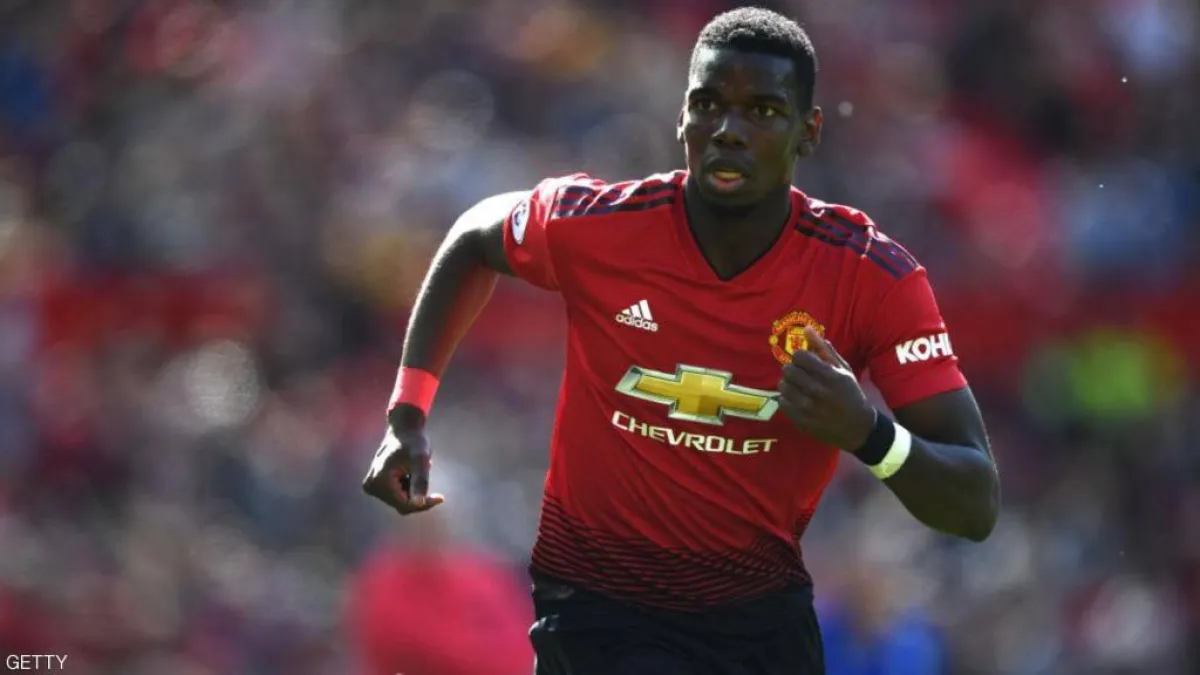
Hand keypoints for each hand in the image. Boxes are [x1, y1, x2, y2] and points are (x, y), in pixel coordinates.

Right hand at [361, 425, 444, 514]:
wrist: (403, 431)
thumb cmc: (414, 442)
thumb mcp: (421, 460)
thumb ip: (420, 481)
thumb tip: (418, 503)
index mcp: (380, 481)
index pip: (405, 505)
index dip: (424, 504)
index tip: (441, 497)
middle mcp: (371, 487)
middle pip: (402, 506)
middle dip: (418, 497)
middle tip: (430, 480)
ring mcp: (371, 487)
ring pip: (400, 502)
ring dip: (413, 491)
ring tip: (415, 471)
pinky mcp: (375, 486)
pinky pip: (397, 497)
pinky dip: (408, 489)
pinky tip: (409, 473)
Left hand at [777, 327, 875, 450]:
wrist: (857, 428)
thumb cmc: (850, 394)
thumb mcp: (843, 369)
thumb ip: (825, 349)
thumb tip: (807, 329)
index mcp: (830, 376)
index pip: (800, 356)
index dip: (800, 357)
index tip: (804, 362)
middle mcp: (818, 391)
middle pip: (788, 370)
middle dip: (792, 369)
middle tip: (799, 373)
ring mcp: (809, 408)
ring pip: (783, 386)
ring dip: (788, 384)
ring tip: (797, 386)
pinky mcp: (802, 421)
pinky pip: (783, 403)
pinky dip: (787, 399)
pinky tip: (797, 399)